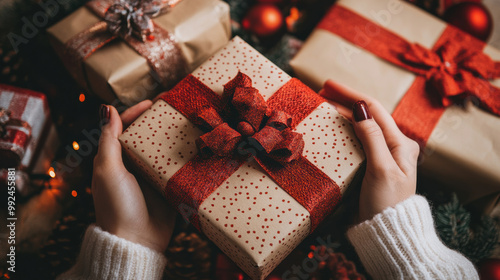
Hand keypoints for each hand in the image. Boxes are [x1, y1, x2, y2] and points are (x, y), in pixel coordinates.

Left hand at [92, 100, 175, 252]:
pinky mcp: (167, 185)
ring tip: (190, 121)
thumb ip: (109, 141)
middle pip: (146, 135)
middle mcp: (133, 164)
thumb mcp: (108, 170)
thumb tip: (106, 108)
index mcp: (115, 158)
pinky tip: (197, 145)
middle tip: (176, 107)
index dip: (136, 112)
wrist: (137, 240)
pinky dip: (185, 155)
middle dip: (159, 120)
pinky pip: (177, 166)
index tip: (153, 102)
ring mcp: (151, 174)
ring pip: (163, 148)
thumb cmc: (117, 205)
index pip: (124, 127)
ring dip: (174, 136)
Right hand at [320, 80, 419, 221]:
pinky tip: (331, 129)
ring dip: (342, 115)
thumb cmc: (387, 204)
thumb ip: (371, 137)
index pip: (373, 109)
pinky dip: (342, 132)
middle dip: (345, 101)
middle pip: (367, 115)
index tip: (328, 85)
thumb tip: (360, 107)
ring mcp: (381, 156)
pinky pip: (356, 142)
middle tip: (320, 93)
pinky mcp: (370, 167)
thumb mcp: (381, 169)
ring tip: (323, 107)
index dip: (350, 94)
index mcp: (401, 144)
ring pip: (360, 127)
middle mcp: (393, 146)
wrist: (387, 234)